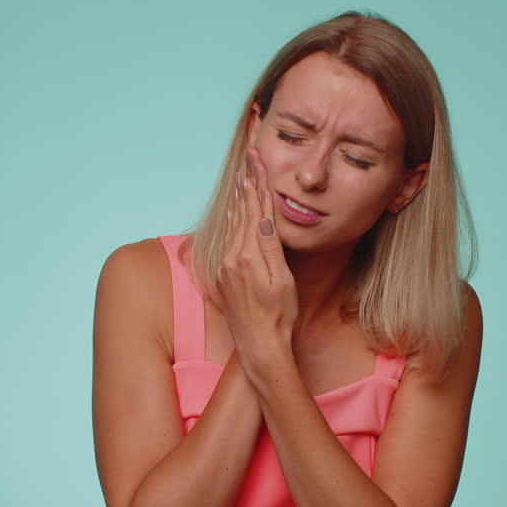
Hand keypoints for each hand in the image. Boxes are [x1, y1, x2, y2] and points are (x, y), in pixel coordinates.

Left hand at [213, 147, 297, 367]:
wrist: (259, 346)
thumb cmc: (279, 316)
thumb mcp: (282, 281)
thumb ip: (271, 248)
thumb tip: (263, 219)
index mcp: (249, 256)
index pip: (255, 213)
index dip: (259, 186)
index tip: (259, 164)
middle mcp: (233, 258)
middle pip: (241, 214)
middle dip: (248, 186)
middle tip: (250, 160)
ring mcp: (226, 267)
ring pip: (233, 225)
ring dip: (238, 201)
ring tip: (242, 179)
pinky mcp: (224, 276)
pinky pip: (227, 240)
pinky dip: (231, 222)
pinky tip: (232, 212)